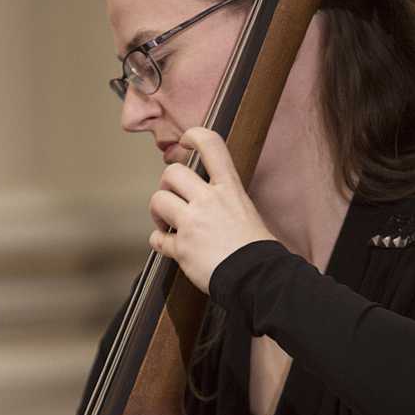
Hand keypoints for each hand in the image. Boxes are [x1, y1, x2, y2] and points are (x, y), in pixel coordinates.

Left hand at [148, 127, 274, 292]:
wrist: (258, 277)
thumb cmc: (257, 249)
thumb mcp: (247, 211)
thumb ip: (225, 200)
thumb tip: (209, 198)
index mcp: (229, 188)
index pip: (210, 145)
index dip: (194, 136)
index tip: (186, 141)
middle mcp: (208, 200)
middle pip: (172, 173)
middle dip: (166, 184)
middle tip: (171, 198)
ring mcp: (193, 223)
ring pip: (158, 201)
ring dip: (157, 211)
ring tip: (165, 223)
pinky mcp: (182, 248)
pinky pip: (157, 239)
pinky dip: (159, 242)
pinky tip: (168, 245)